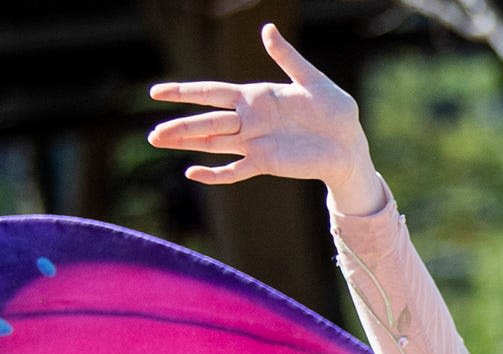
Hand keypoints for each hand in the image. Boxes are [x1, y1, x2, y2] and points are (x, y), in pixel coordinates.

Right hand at [146, 24, 378, 213]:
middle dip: (179, 126)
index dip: (184, 92)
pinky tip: (194, 174)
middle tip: (151, 133)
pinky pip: (236, 170)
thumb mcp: (312, 81)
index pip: (211, 92)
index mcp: (255, 97)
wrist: (350, 144)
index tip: (156, 92)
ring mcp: (255, 143)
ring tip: (160, 143)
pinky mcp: (266, 162)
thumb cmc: (335, 111)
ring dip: (188, 144)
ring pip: (213, 143)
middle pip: (206, 122)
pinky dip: (216, 174)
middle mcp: (249, 120)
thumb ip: (287, 58)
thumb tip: (267, 29)